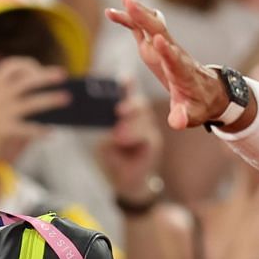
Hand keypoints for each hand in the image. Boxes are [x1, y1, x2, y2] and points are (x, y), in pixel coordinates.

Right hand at [0, 57, 67, 169]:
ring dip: (50, 100)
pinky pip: (27, 129)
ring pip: (31, 103)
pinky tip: (51, 132)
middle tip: (63, 75)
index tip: (40, 69)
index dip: (27, 64)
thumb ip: (11, 94)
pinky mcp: (3, 130)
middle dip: (46, 76)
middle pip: (25, 80)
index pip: (10, 65)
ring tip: (66, 99)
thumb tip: (47, 94)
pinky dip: (40, 130)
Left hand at [96, 83, 163, 200]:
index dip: (127, 85)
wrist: (125, 179)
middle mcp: (139, 117)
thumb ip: (108, 130)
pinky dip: (135, 137)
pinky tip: (122, 140)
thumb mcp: (104, 141)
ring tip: (117, 135)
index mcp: (126, 113)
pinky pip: (147, 135)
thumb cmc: (114, 157)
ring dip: (130, 126)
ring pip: (144, 119)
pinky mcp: (154, 142)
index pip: (128, 94)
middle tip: (118, 111)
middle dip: (130, 104)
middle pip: (139, 104)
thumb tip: (112, 124)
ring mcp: (148, 128)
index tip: (125, 78)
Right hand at [106, 0, 230, 130]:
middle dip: (148, 19)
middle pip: (161, 33)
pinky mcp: (157, 46)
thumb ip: (184, 117)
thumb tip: (177, 123)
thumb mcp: (194, 115)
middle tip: (133, 4)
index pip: (175, 61)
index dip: (168, 52)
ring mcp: (165, 47)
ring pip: (152, 25)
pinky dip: (129, 20)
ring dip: (139, 12)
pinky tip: (112, 13)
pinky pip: (142, 29)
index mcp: (182, 72)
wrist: (209, 90)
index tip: (158, 41)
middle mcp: (174, 54)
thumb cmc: (200, 104)